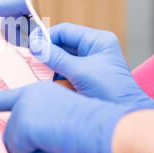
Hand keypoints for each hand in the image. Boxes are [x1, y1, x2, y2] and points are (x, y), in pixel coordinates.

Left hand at [0, 81, 135, 152]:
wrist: (105, 127)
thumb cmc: (91, 126)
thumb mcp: (59, 116)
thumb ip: (37, 119)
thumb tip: (20, 138)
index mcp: (36, 92)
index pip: (5, 98)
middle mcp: (26, 96)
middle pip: (12, 133)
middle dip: (31, 146)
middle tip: (58, 137)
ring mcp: (23, 107)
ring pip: (15, 146)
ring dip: (36, 152)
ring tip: (58, 140)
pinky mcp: (24, 122)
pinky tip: (56, 143)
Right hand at [29, 23, 153, 109]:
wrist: (124, 121)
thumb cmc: (110, 93)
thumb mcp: (80, 72)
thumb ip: (56, 58)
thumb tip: (35, 45)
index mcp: (98, 41)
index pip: (65, 31)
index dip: (46, 36)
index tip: (31, 46)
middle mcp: (94, 48)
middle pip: (62, 43)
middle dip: (46, 51)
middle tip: (29, 59)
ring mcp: (90, 63)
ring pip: (62, 57)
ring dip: (49, 64)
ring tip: (36, 70)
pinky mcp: (86, 78)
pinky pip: (65, 70)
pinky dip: (55, 74)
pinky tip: (46, 80)